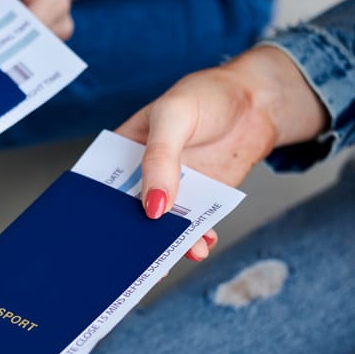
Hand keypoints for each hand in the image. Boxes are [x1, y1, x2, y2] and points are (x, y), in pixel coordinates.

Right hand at [116, 46, 325, 260]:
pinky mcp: (199, 200)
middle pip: (128, 211)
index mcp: (125, 149)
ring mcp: (172, 188)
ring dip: (165, 244)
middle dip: (130, 236)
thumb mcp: (176, 116)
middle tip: (133, 258)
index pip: (102, 183)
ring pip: (161, 225)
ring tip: (173, 256)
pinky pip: (192, 226)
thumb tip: (153, 206)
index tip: (96, 234)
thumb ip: (161, 158)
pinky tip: (201, 244)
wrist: (258, 101)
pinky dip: (195, 240)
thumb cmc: (207, 95)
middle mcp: (144, 173)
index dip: (97, 208)